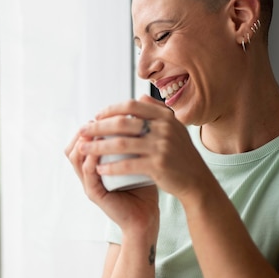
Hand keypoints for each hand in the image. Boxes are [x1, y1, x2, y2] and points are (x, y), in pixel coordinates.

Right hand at [65, 118, 158, 237]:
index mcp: (95, 165)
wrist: (146, 215)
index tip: (102, 115)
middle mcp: (88, 173)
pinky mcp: (94, 194)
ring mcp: (89, 184)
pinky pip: (87, 173)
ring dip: (84, 143)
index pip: (82, 142)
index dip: (89, 127)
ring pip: (76, 158)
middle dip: (82, 132)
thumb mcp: (137, 159)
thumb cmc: (144, 187)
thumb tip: (139, 115)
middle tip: (95, 120)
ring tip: (95, 131)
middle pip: (73, 148)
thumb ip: (133, 141)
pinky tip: (99, 151)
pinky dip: (91, 160)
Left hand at [79, 95, 213, 201]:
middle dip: (98, 126)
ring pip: (121, 144)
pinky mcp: (158, 165)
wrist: (196, 181)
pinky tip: (99, 168)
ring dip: (98, 146)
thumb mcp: (174, 128)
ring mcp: (161, 146)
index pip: (131, 105)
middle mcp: (164, 128)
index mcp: (165, 116)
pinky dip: (111, 166)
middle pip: (122, 122)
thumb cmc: (180, 155)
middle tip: (82, 131)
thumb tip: (140, 97)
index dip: (110, 109)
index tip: (96, 116)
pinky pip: (127, 164)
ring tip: (83, 149)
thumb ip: (157, 111)